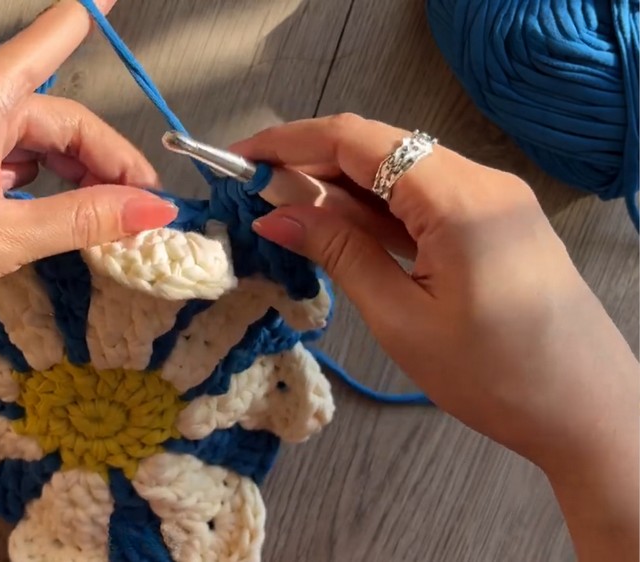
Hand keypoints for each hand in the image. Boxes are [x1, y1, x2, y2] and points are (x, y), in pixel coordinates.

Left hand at [0, 3, 180, 559]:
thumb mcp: (1, 236)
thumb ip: (84, 219)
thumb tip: (155, 211)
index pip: (52, 40)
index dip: (92, 19)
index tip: (120, 0)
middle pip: (54, 114)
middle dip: (103, 158)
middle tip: (143, 208)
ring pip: (26, 140)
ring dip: (69, 173)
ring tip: (100, 218)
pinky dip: (30, 183)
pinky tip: (43, 214)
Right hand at [232, 114, 637, 560]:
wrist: (588, 414)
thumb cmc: (494, 377)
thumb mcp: (402, 318)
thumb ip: (339, 253)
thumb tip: (274, 214)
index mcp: (459, 197)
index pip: (357, 139)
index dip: (290, 142)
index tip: (238, 159)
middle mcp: (480, 181)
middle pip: (378, 148)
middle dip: (310, 164)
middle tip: (253, 196)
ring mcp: (492, 200)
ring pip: (399, 173)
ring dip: (340, 189)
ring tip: (285, 215)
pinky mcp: (494, 224)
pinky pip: (423, 200)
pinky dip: (375, 211)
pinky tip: (339, 231)